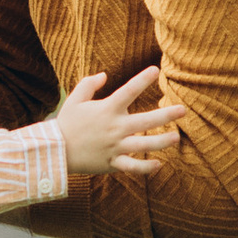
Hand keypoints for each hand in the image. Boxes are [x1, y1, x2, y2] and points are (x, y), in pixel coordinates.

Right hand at [56, 65, 178, 181]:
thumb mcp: (74, 99)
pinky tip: (158, 165)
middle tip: (183, 110)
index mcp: (106, 110)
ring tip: (176, 137)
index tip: (155, 70)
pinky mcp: (111, 163)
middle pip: (144, 121)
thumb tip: (104, 74)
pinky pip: (131, 167)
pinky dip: (145, 168)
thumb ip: (89, 84)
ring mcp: (114, 147)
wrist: (54, 151)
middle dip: (165, 115)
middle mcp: (114, 128)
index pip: (128, 91)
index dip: (142, 80)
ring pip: (142, 145)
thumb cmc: (66, 123)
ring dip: (161, 142)